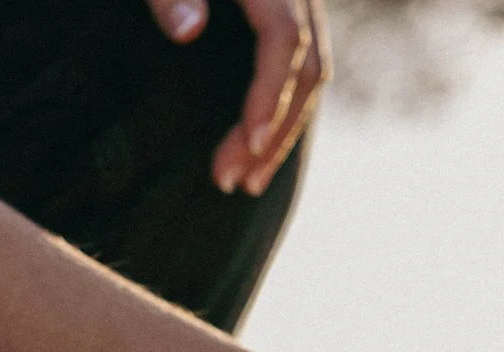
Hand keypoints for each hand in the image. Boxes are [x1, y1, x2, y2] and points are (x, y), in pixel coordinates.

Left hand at [145, 0, 328, 195]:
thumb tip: (189, 33)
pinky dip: (285, 104)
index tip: (244, 145)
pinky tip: (259, 136)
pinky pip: (301, 61)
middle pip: (309, 66)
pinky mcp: (282, 4)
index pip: (284, 40)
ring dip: (285, 128)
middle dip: (277, 131)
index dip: (269, 96)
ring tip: (247, 178)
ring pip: (313, 69)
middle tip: (235, 182)